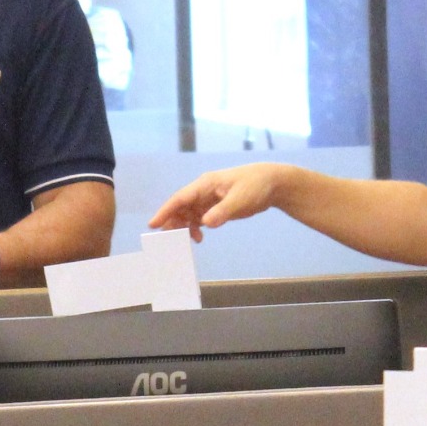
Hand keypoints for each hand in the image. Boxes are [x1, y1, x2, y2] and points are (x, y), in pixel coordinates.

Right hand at [149, 162, 299, 238]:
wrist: (273, 183)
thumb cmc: (256, 186)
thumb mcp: (240, 199)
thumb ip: (223, 211)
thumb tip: (205, 224)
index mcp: (205, 184)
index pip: (180, 198)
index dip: (165, 211)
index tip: (153, 225)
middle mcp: (203, 191)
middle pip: (180, 207)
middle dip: (172, 222)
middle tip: (168, 241)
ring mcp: (208, 199)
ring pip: (187, 214)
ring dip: (183, 228)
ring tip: (188, 241)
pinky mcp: (215, 207)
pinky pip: (198, 218)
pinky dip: (194, 228)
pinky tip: (199, 238)